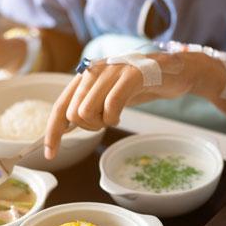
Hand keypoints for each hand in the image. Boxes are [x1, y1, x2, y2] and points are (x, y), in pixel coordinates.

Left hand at [44, 52, 216, 158]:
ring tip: (115, 117)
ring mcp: (112, 71)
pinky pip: (111, 104)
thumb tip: (63, 126)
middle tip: (106, 121)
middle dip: (87, 127)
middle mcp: (94, 71)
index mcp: (85, 76)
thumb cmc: (140, 86)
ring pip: (86, 110)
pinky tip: (120, 115)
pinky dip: (113, 116)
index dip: (52, 132)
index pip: (60, 107)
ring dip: (101, 123)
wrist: (175, 70)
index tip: (50, 154)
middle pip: (72, 114)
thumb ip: (87, 106)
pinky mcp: (131, 75)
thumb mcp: (109, 96)